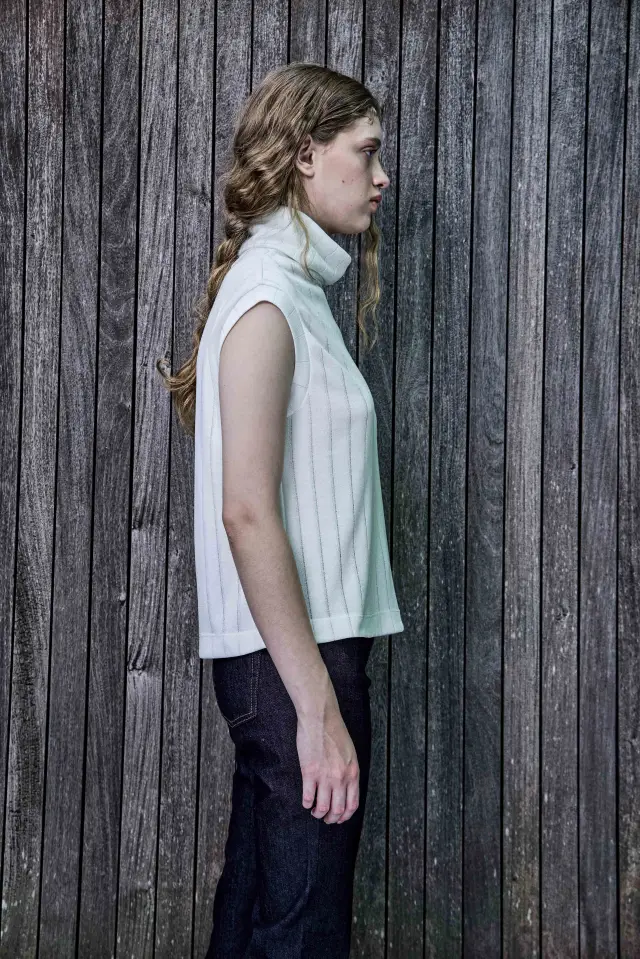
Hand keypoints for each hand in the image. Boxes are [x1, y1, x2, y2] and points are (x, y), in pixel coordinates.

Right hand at [296, 706, 359, 824]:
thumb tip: (345, 787)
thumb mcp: (350, 753)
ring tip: (314, 811)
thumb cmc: (335, 732)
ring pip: (322, 807)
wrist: (321, 718)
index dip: (345, 816)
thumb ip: (349, 771)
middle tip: (325, 819)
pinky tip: (305, 801)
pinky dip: (306, 803)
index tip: (339, 818)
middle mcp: (341, 778)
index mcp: (353, 773)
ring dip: (318, 813)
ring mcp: (325, 776)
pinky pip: (308, 796)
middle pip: (338, 810)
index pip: (352, 804)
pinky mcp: (309, 772)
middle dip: (331, 819)